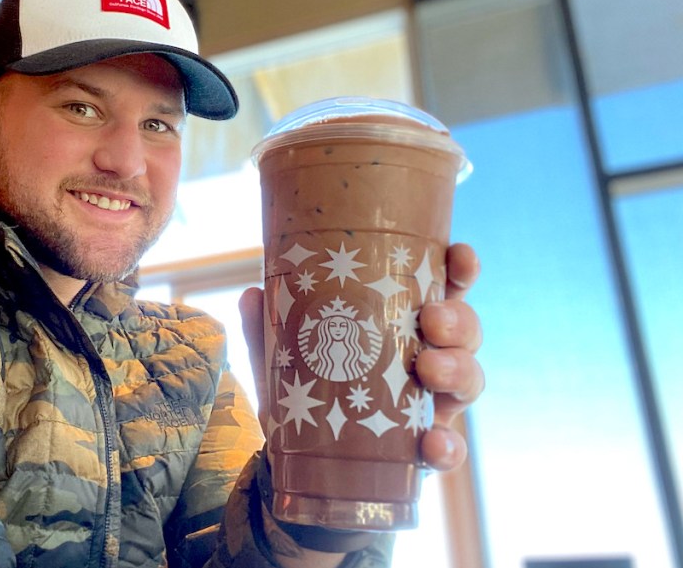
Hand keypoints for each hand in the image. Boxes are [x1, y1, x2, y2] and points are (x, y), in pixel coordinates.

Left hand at [238, 242, 483, 471]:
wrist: (306, 466)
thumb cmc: (309, 395)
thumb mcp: (286, 361)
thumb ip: (268, 331)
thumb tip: (252, 294)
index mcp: (403, 327)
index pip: (444, 290)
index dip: (461, 270)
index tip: (459, 255)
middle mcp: (430, 360)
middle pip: (465, 331)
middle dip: (458, 319)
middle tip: (431, 320)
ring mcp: (434, 406)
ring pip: (470, 380)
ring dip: (458, 370)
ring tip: (429, 370)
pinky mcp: (429, 451)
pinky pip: (451, 450)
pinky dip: (447, 448)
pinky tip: (431, 445)